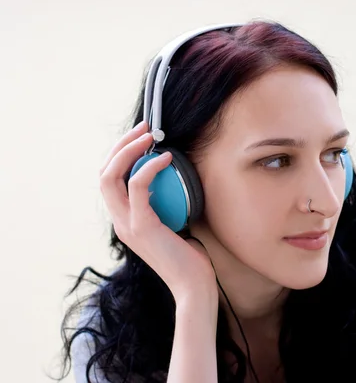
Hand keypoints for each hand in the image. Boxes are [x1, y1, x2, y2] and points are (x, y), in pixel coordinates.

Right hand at [98, 121, 217, 309]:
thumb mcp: (173, 225)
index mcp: (124, 219)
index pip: (109, 180)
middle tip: (145, 128)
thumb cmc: (189, 257)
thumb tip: (174, 181)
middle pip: (104, 172)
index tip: (143, 136)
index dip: (121, 154)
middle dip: (121, 144)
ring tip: (151, 135)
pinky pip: (137, 186)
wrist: (193, 286)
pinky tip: (167, 158)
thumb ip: (165, 206)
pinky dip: (149, 167)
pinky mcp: (142, 226)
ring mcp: (127, 224)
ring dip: (129, 149)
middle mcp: (119, 221)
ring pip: (110, 176)